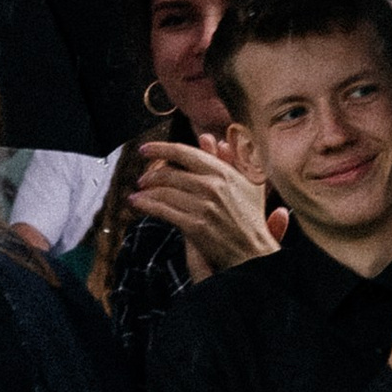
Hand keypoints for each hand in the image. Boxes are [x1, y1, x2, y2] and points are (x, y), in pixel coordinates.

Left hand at [129, 136, 283, 276]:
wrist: (253, 252)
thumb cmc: (251, 218)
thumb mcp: (249, 183)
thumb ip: (230, 160)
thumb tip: (211, 139)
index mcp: (223, 172)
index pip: (184, 153)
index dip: (161, 149)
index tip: (146, 150)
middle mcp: (212, 187)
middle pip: (170, 174)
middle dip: (150, 175)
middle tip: (142, 179)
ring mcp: (203, 207)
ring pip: (164, 192)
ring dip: (146, 191)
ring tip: (138, 192)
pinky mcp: (195, 226)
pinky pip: (164, 211)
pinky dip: (146, 205)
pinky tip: (137, 203)